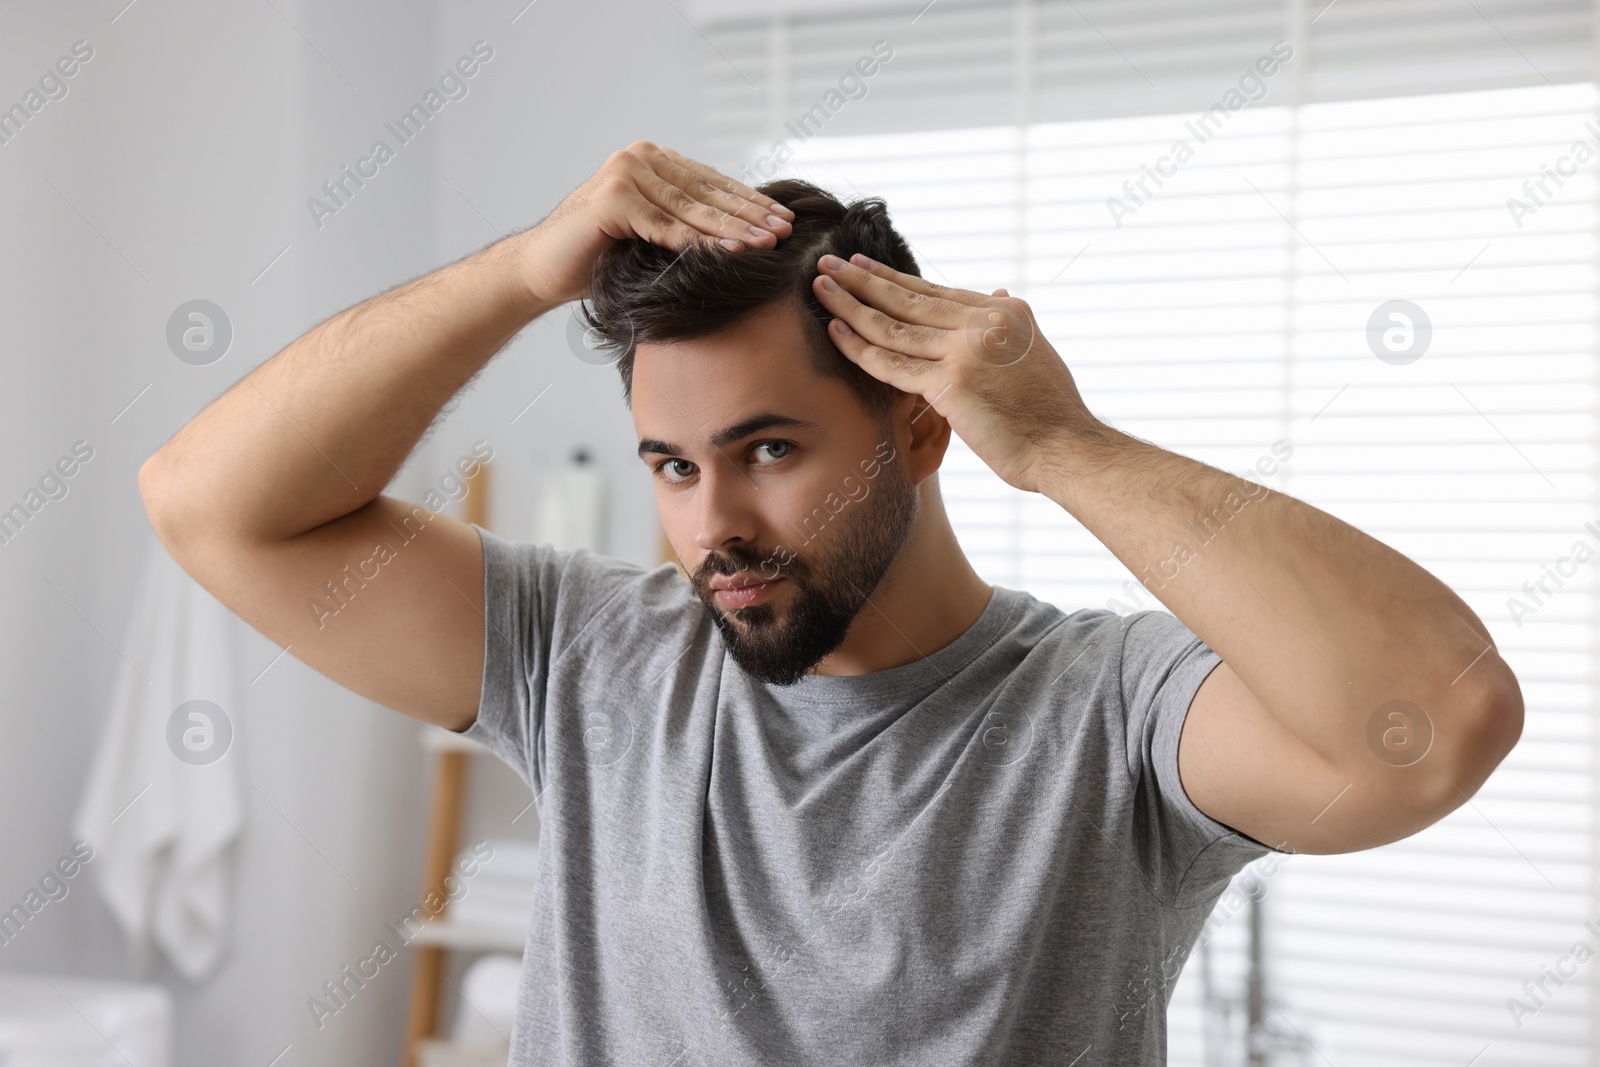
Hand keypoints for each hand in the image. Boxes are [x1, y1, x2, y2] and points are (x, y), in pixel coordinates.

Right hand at [510, 141, 794, 308]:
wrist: (541, 271)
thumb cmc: (598, 258)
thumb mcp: (651, 234)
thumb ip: (685, 222)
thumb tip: (747, 235)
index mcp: (653, 161)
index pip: (712, 183)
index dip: (750, 203)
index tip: (785, 220)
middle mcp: (640, 159)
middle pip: (706, 193)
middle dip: (749, 215)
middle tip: (785, 231)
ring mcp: (625, 173)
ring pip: (690, 210)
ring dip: (732, 230)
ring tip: (766, 244)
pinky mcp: (613, 198)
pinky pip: (664, 227)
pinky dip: (698, 243)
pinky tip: (730, 254)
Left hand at [812, 253, 1097, 493]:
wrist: (1067, 448)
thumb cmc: (1049, 413)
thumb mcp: (1034, 352)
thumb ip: (1007, 325)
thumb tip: (998, 293)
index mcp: (1004, 311)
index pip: (936, 292)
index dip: (895, 278)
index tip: (864, 266)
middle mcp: (984, 322)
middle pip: (909, 298)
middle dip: (863, 279)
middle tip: (829, 262)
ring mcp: (966, 351)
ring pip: (893, 325)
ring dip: (851, 304)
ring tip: (820, 288)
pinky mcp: (951, 385)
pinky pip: (892, 364)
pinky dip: (859, 347)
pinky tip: (835, 330)